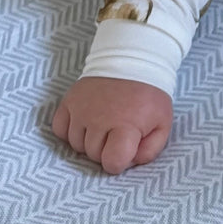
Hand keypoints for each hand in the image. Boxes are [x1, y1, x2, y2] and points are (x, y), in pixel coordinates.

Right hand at [52, 76, 171, 173]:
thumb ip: (150, 149)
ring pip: (76, 145)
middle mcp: (99, 119)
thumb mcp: (162, 123)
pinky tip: (86, 121)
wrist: (133, 60)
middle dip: (105, 149)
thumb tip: (129, 163)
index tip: (125, 149)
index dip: (119, 161)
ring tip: (104, 123)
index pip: (111, 162)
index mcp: (126, 126)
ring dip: (89, 140)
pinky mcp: (69, 101)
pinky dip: (70, 130)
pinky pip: (59, 130)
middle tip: (117, 131)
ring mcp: (81, 110)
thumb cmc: (149, 95)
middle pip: (93, 155)